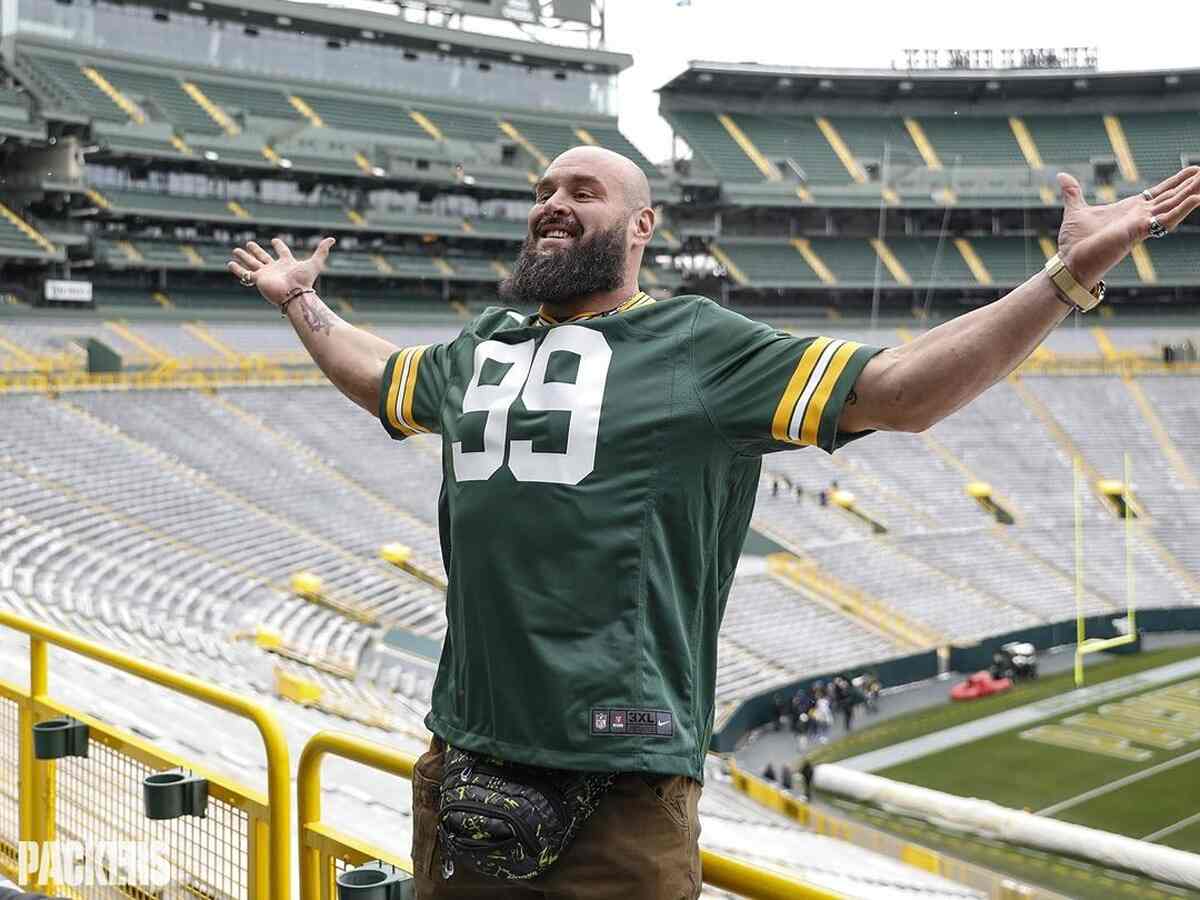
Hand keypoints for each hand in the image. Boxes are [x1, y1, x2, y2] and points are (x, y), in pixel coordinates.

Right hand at [227, 237, 334, 306]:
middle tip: (249, 243)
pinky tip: (229, 264)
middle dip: (256, 251)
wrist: (295, 295)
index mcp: (287, 263)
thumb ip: (322, 251)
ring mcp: (266, 274)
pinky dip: (237, 269)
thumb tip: (332, 238)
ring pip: (252, 263)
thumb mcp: (315, 263)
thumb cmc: (304, 281)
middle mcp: (275, 268)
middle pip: (264, 257)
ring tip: (235, 250)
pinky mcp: (258, 280)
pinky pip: (245, 273)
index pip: (283, 252)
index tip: (276, 240)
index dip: (280, 246)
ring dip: (244, 257)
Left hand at [1056, 166, 1199, 287]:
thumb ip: (1073, 193)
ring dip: (1191, 193)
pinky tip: (1195, 199)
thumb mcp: (1075, 211)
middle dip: (1190, 185)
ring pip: (1172, 206)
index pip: (1160, 193)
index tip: (1193, 170)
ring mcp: (1140, 225)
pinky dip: (1180, 210)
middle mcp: (1139, 217)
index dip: (1177, 182)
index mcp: (1130, 210)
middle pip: (1172, 197)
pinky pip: (1163, 220)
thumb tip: (1062, 176)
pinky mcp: (1136, 232)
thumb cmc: (1075, 244)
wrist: (1069, 263)